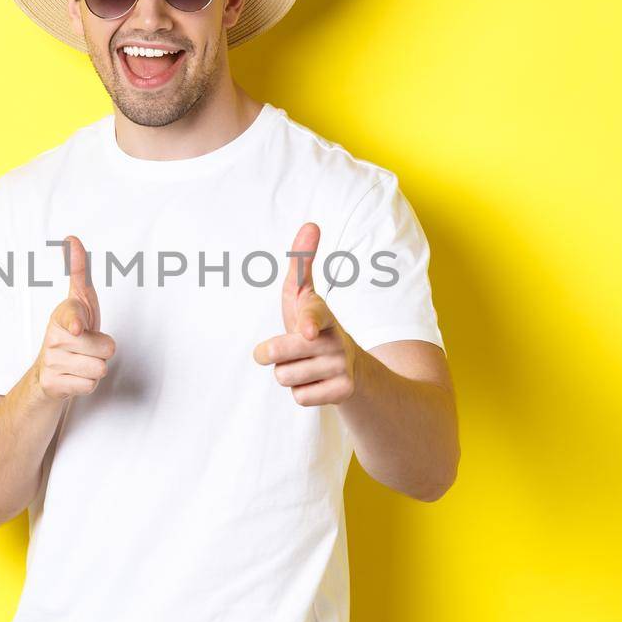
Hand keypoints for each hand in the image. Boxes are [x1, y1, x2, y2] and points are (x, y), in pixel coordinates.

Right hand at [33, 235, 115, 402]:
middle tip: (87, 348)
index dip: (77, 324)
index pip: (73, 316)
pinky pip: (90, 385)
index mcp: (63, 315)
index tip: (77, 328)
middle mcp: (54, 336)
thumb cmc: (72, 333)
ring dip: (95, 368)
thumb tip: (71, 238)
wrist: (48, 372)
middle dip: (103, 351)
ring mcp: (51, 361)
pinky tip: (74, 377)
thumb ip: (78, 271)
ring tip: (80, 362)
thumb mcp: (79, 301)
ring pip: (99, 368)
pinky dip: (87, 384)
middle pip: (106, 347)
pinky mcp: (52, 384)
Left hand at [252, 222, 359, 406]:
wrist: (350, 367)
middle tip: (276, 350)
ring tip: (304, 364)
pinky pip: (300, 397)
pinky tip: (315, 382)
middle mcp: (336, 338)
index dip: (308, 321)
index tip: (306, 329)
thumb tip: (311, 224)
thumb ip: (302, 263)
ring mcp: (342, 366)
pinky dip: (302, 392)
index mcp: (322, 313)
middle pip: (281, 353)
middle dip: (272, 353)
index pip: (312, 314)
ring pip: (285, 376)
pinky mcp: (343, 391)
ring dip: (287, 373)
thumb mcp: (303, 296)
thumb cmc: (313, 325)